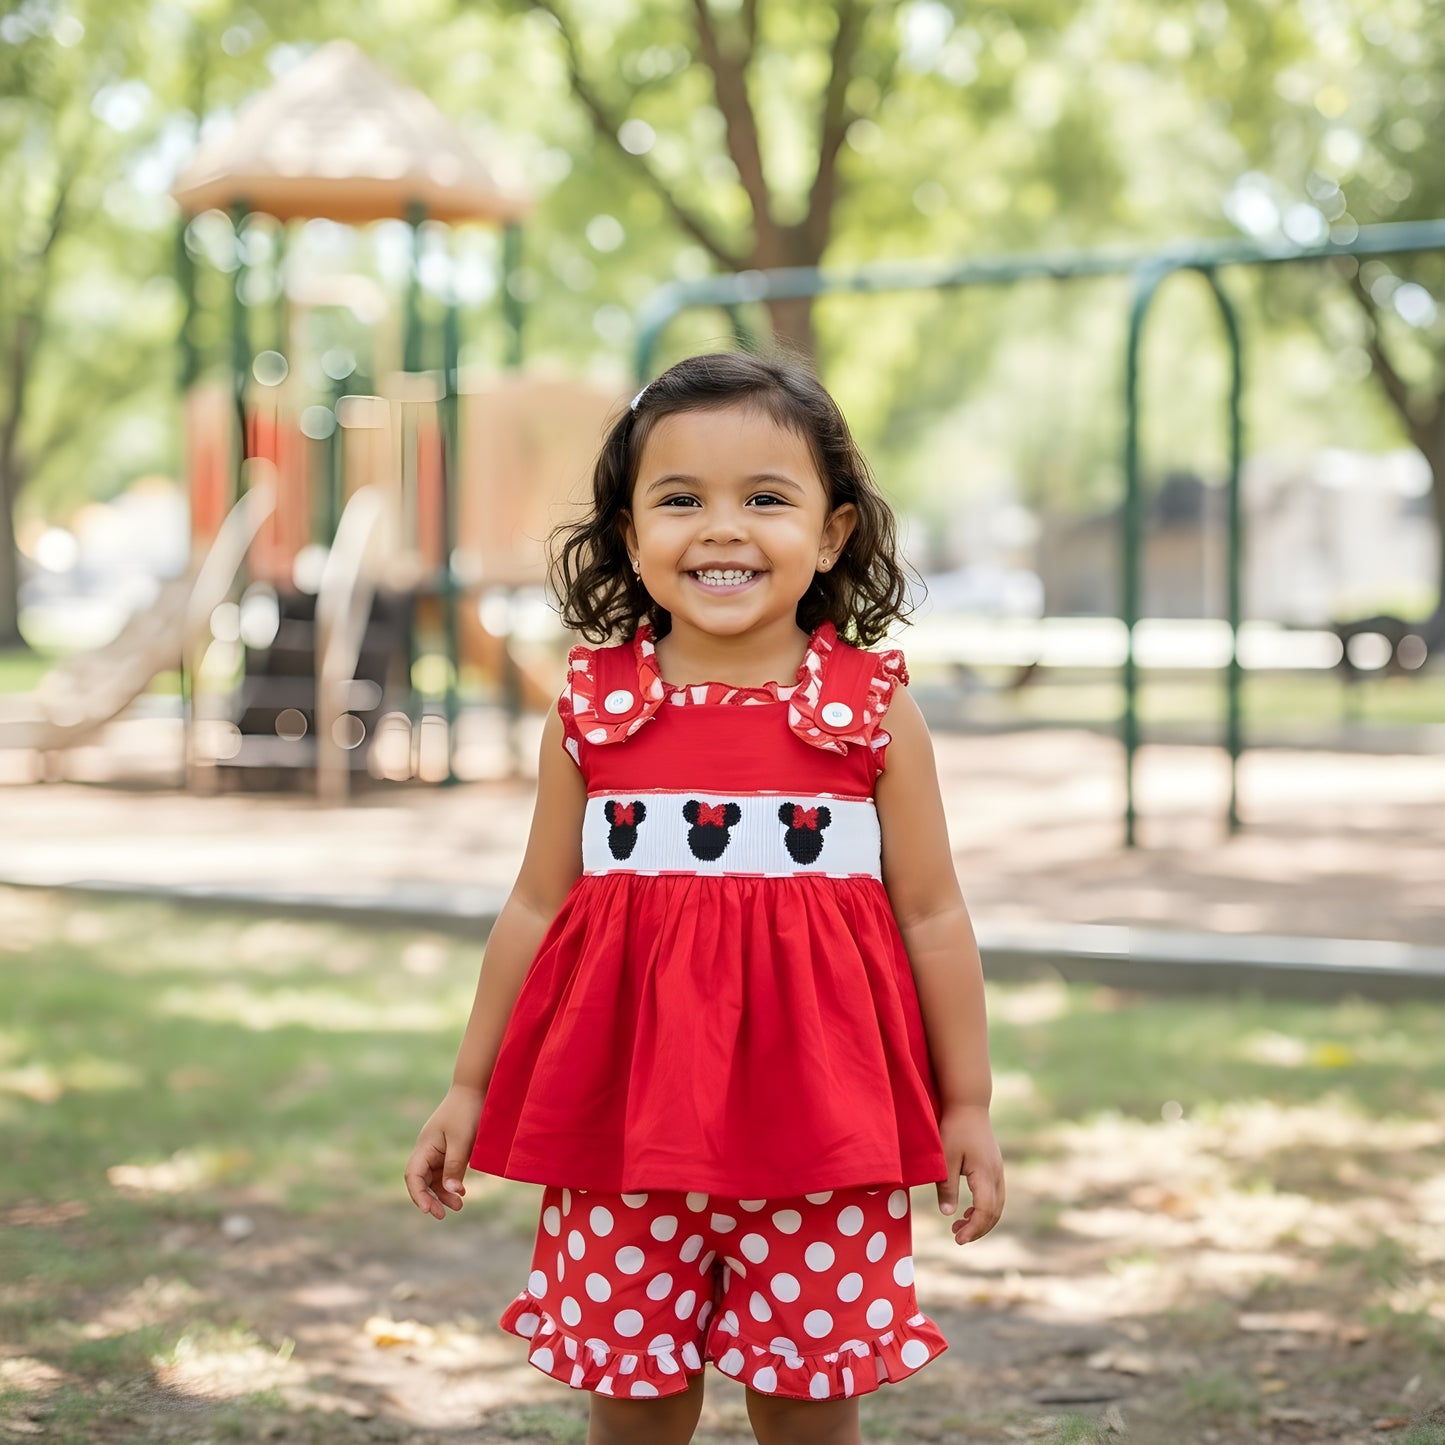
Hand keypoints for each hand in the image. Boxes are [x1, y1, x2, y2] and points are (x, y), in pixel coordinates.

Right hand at [404, 1085, 483, 1220]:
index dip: (417, 1194)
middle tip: (442, 1215)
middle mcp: (427, 1150)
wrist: (476, 1090)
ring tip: (458, 1206)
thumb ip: (455, 1165)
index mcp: (425, 1146)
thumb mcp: (462, 1140)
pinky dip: (451, 1183)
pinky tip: (461, 1192)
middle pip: (421, 1180)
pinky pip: (445, 1172)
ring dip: (443, 1193)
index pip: (413, 1175)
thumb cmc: (466, 1112)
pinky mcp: (449, 1150)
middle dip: (430, 1199)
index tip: (427, 1210)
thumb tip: (450, 1190)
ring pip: (434, 1179)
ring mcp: (437, 1150)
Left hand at [935, 1103, 1004, 1244]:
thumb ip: (947, 1187)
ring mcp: (998, 1170)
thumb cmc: (954, 1129)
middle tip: (957, 1237)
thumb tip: (948, 1214)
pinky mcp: (994, 1166)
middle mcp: (997, 1174)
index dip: (973, 1229)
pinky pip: (995, 1194)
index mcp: (986, 1174)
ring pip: (997, 1204)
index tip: (958, 1239)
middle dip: (978, 1229)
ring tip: (960, 1226)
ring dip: (982, 1219)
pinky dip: (984, 1207)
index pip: (985, 1211)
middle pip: (995, 1212)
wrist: (969, 1104)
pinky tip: (968, 1210)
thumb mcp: (946, 1159)